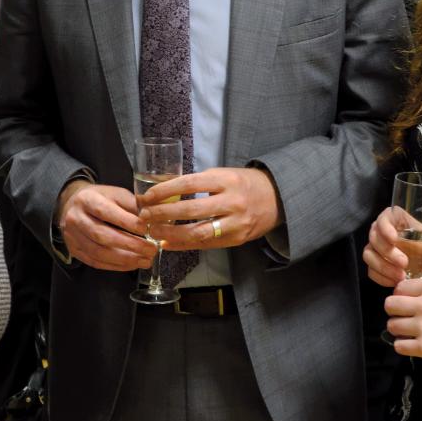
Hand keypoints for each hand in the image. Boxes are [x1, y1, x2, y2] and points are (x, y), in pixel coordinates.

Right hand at [54, 181, 154, 271]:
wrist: (74, 205)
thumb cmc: (100, 199)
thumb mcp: (115, 193)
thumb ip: (132, 204)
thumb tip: (151, 217)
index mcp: (87, 199)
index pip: (106, 212)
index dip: (126, 222)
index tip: (145, 229)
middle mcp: (76, 218)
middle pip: (102, 235)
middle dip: (129, 245)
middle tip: (150, 249)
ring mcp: (72, 236)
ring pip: (98, 253)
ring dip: (124, 259)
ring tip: (145, 260)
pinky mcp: (74, 250)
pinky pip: (96, 262)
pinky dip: (115, 266)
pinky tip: (131, 265)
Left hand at [138, 167, 280, 249]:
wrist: (277, 198)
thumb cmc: (244, 183)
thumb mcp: (224, 174)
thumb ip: (200, 182)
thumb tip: (166, 191)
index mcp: (226, 180)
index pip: (189, 184)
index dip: (165, 191)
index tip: (147, 196)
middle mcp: (232, 202)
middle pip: (191, 210)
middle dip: (163, 214)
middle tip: (144, 216)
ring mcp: (235, 223)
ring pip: (197, 232)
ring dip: (171, 234)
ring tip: (152, 232)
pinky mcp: (237, 239)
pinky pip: (206, 244)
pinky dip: (184, 245)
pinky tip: (168, 244)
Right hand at [363, 207, 421, 286]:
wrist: (416, 253)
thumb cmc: (421, 240)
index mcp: (392, 219)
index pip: (382, 220)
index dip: (385, 229)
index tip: (395, 239)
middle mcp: (378, 231)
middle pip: (374, 239)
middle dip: (388, 253)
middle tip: (404, 263)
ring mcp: (373, 247)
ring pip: (368, 256)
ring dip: (383, 267)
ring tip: (400, 276)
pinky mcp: (372, 263)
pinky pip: (370, 270)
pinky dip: (381, 277)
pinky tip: (394, 282)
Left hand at [384, 278, 421, 365]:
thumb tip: (400, 295)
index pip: (398, 288)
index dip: (400, 296)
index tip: (407, 303)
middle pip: (389, 305)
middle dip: (394, 312)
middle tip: (403, 317)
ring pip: (391, 326)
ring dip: (398, 330)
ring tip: (409, 332)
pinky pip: (398, 346)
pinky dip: (403, 346)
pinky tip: (412, 344)